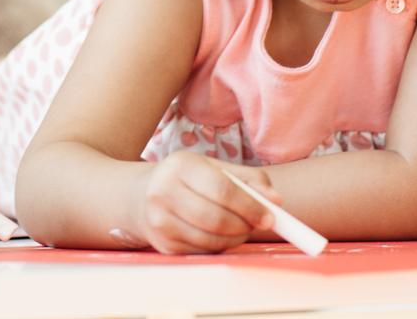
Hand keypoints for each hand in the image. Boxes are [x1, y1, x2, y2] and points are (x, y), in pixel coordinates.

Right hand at [134, 152, 280, 253]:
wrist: (140, 196)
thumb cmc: (186, 179)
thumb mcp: (214, 168)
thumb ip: (249, 180)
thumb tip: (276, 201)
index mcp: (180, 165)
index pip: (222, 190)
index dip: (250, 206)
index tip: (270, 217)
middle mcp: (164, 191)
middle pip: (216, 218)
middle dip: (245, 225)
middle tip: (259, 224)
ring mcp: (160, 220)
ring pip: (211, 239)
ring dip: (235, 238)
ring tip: (240, 227)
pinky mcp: (163, 244)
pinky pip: (203, 251)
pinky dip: (220, 246)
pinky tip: (220, 235)